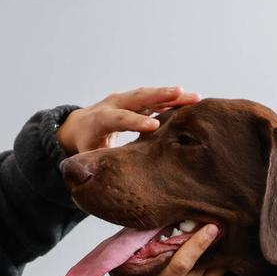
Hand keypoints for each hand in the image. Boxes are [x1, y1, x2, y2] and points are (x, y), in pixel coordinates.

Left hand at [56, 86, 199, 153]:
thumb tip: (101, 181)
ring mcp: (126, 100)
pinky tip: (192, 102)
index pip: (119, 118)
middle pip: (138, 97)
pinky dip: (173, 100)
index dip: (135, 121)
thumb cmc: (86, 145)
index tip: (154, 126)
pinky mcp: (136, 101)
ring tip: (195, 97)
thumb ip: (95, 163)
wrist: (80, 125)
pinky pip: (156, 98)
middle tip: (181, 94)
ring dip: (173, 96)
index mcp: (100, 119)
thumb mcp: (86, 155)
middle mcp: (113, 104)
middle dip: (160, 96)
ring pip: (150, 95)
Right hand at [98, 225, 222, 275]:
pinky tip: (210, 271)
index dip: (198, 245)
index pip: (180, 265)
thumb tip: (160, 247)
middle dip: (211, 249)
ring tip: (222, 246)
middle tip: (219, 229)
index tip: (211, 229)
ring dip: (215, 264)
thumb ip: (147, 272)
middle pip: (199, 272)